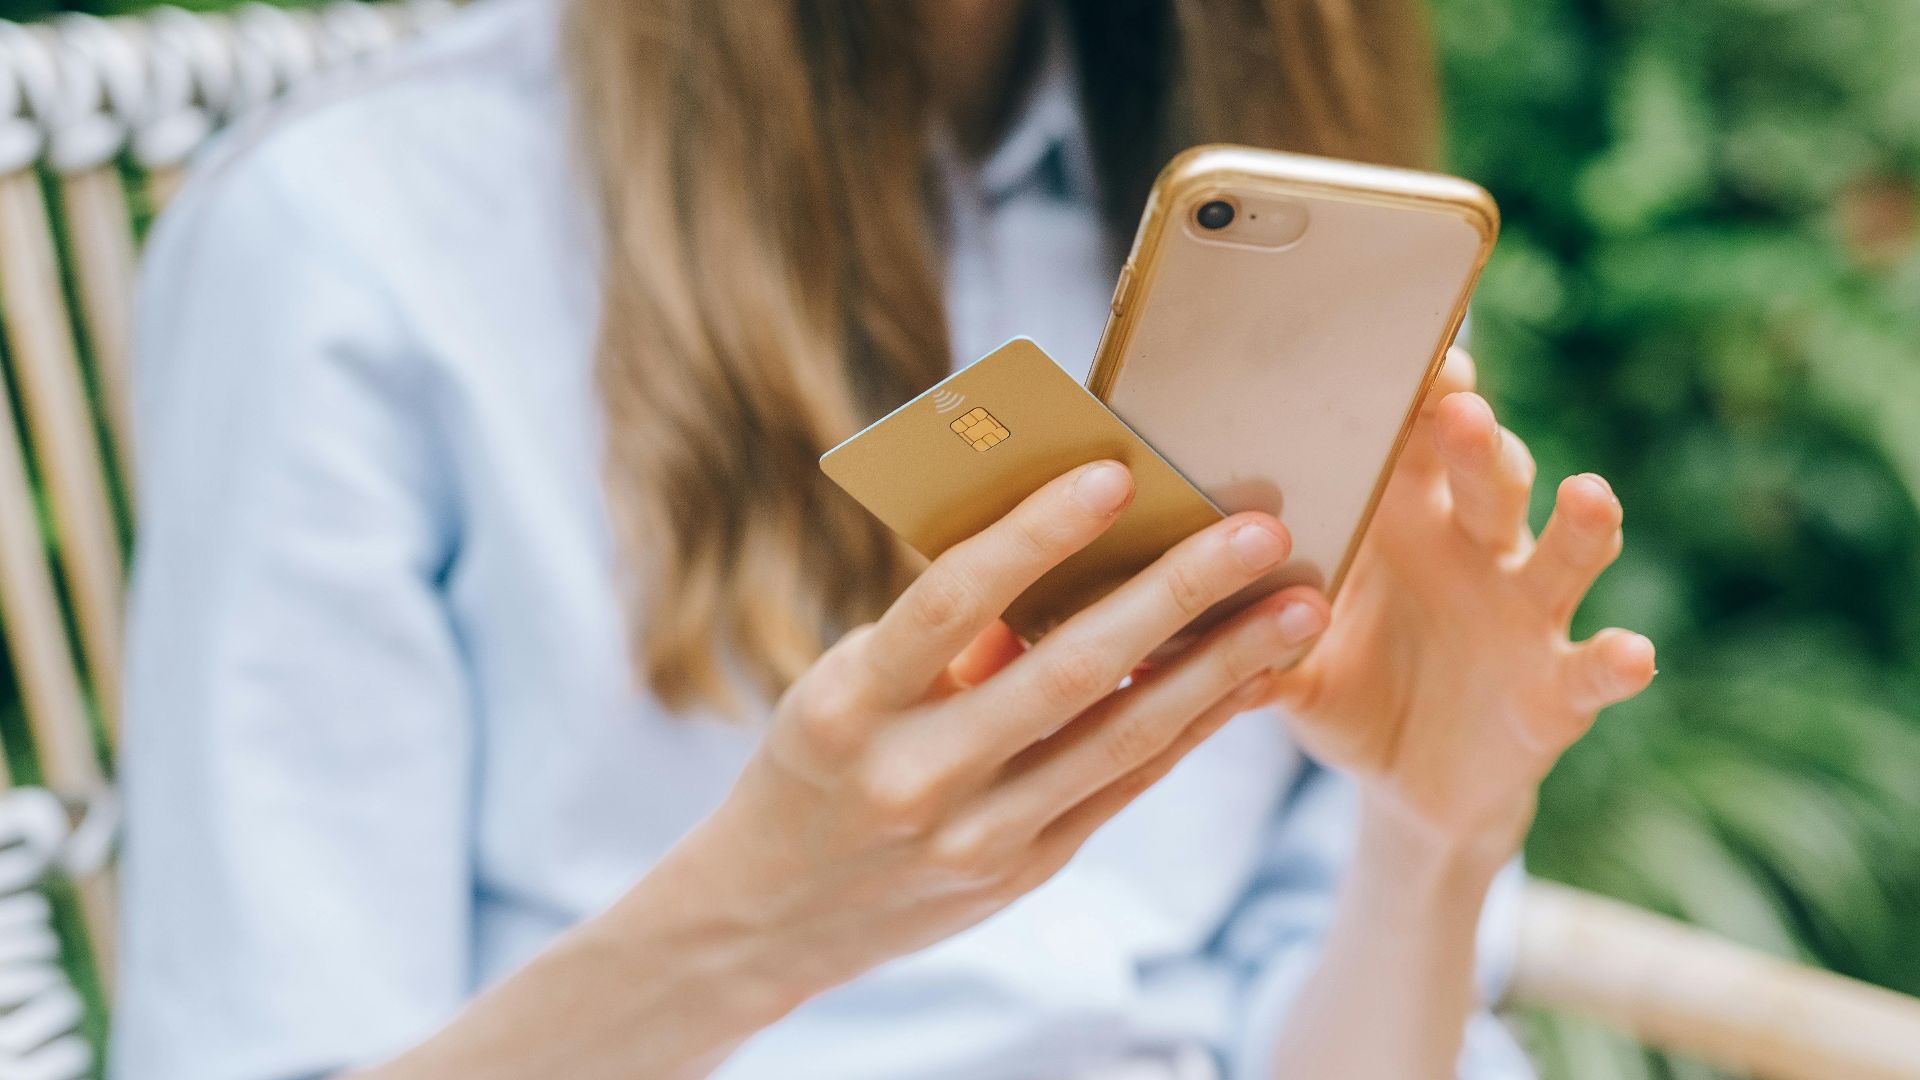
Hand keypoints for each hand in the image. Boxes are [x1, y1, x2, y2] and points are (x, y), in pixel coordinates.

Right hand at [628, 460, 1330, 1016]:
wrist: (773, 913)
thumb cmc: (818, 759)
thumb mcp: (845, 688)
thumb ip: (943, 635)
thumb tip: (1065, 551)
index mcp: (848, 704)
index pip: (949, 602)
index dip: (1034, 536)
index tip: (1116, 474)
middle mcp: (914, 775)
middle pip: (1065, 671)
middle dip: (1175, 595)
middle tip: (1260, 529)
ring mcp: (974, 835)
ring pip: (1120, 736)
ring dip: (1221, 667)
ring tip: (1299, 608)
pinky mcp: (1022, 868)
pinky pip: (1124, 784)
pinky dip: (1192, 725)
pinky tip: (1250, 678)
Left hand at [1264, 348, 1655, 851]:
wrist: (1406, 785)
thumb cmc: (1342, 688)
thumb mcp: (1285, 661)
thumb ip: (1237, 634)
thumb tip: (1149, 623)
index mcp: (1400, 523)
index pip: (1412, 440)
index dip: (1416, 394)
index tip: (1406, 352)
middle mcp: (1471, 551)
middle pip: (1486, 476)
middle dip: (1476, 441)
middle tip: (1460, 407)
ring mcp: (1522, 614)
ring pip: (1559, 554)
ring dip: (1579, 525)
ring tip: (1587, 495)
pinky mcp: (1556, 687)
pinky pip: (1592, 669)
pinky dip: (1616, 662)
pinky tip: (1629, 652)